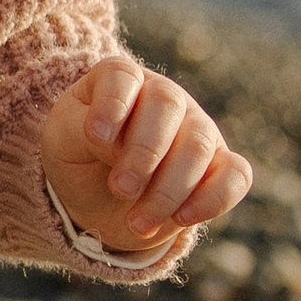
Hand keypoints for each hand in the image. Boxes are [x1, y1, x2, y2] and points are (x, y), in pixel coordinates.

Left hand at [39, 58, 252, 254]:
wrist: (100, 195)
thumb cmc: (79, 155)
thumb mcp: (64, 139)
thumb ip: (82, 129)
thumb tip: (112, 139)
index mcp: (121, 80)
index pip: (122, 77)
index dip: (112, 103)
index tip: (96, 137)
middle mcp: (164, 96)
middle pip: (167, 105)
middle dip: (144, 152)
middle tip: (121, 189)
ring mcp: (196, 128)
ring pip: (199, 145)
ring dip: (168, 189)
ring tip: (137, 223)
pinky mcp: (219, 165)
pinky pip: (235, 175)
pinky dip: (213, 198)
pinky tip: (182, 219)